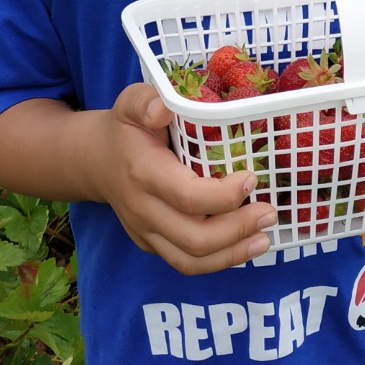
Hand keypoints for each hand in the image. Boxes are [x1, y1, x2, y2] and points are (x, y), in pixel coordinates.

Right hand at [91, 84, 277, 273]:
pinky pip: (185, 263)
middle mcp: (143, 210)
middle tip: (269, 213)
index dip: (224, 196)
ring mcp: (145, 232)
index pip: (187, 197)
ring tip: (264, 239)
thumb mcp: (131, 103)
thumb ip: (145, 101)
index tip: (251, 178)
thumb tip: (164, 108)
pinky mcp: (151, 244)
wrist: (94, 160)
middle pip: (194, 238)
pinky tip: (244, 246)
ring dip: (232, 254)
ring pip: (190, 260)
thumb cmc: (125, 128)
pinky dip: (218, 260)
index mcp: (144, 174)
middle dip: (237, 230)